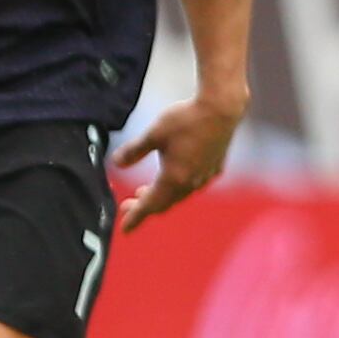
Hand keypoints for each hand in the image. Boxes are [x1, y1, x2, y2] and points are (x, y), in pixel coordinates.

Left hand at [114, 90, 244, 232]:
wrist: (222, 108)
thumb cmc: (186, 119)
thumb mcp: (153, 134)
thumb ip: (134, 151)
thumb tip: (117, 163)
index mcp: (174, 178)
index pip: (149, 205)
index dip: (135, 217)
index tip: (125, 229)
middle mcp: (191, 182)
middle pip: (165, 203)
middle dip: (145, 206)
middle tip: (128, 205)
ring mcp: (205, 176)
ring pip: (179, 195)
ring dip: (162, 196)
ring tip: (146, 190)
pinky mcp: (215, 167)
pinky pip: (194, 185)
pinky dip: (178, 187)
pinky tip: (175, 175)